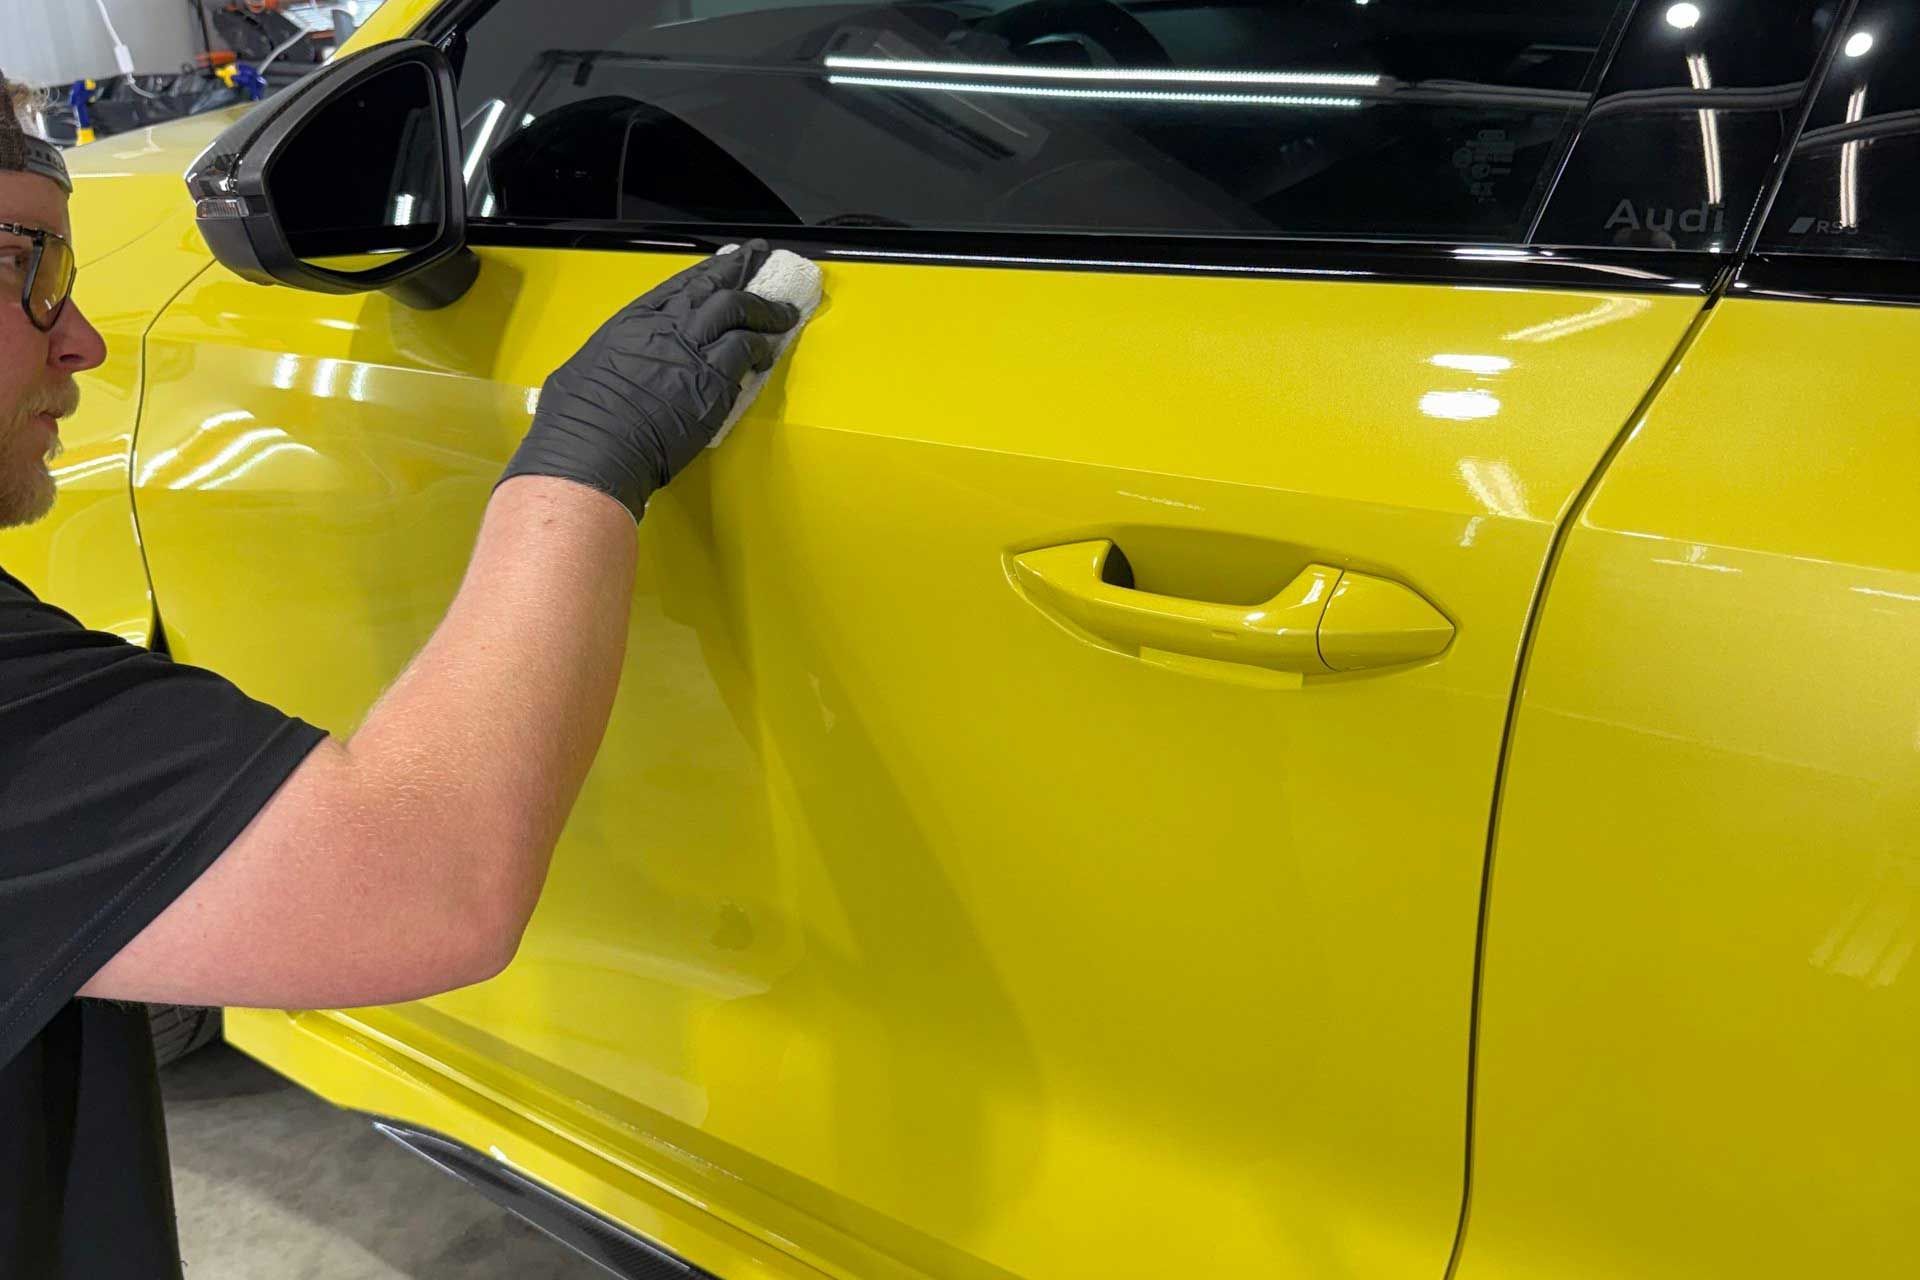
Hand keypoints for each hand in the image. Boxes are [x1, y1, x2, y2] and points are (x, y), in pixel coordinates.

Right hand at [497, 239, 799, 518]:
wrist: (595, 445)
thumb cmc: (579, 417)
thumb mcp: (590, 367)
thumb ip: (620, 359)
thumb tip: (628, 368)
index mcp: (634, 320)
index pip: (681, 285)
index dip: (710, 270)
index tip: (729, 259)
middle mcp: (666, 326)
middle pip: (714, 287)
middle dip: (743, 269)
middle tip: (762, 258)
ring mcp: (691, 350)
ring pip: (739, 312)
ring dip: (766, 311)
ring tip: (785, 312)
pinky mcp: (713, 381)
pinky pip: (746, 352)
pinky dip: (760, 350)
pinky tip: (767, 354)